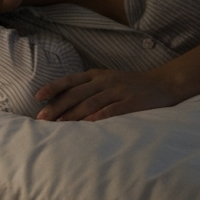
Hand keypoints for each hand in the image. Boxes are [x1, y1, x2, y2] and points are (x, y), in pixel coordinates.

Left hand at [34, 68, 178, 120]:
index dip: (52, 88)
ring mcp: (118, 91)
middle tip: (42, 118)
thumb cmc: (128, 84)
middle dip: (57, 106)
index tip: (36, 97)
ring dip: (73, 114)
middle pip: (75, 94)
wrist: (162, 83)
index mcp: (95, 75)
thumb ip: (86, 87)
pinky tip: (87, 124)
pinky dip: (99, 116)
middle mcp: (104, 81)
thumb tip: (60, 100)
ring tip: (59, 124)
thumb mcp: (105, 79)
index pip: (69, 81)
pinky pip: (113, 110)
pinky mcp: (131, 102)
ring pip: (90, 102)